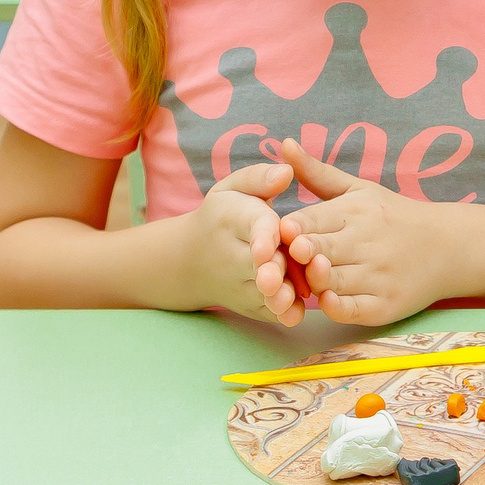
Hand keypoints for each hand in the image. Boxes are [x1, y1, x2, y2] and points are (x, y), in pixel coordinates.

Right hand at [185, 161, 303, 326]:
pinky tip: (294, 314)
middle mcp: (233, 255)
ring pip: (261, 292)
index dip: (261, 237)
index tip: (267, 246)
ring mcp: (240, 284)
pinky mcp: (250, 305)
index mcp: (233, 220)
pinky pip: (265, 311)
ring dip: (276, 296)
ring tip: (288, 299)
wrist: (191, 259)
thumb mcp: (234, 188)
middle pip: (256, 263)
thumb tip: (286, 171)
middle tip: (278, 276)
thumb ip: (259, 178)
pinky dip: (279, 313)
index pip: (251, 227)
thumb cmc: (224, 215)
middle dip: (269, 270)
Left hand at [277, 144, 452, 326]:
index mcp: (356, 211)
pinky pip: (351, 309)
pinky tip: (324, 299)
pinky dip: (334, 306)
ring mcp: (378, 274)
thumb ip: (316, 172)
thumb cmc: (392, 216)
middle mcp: (368, 241)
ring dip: (309, 282)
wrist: (449, 247)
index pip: (308, 221)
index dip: (286, 231)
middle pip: (316, 251)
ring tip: (295, 283)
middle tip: (271, 263)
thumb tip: (283, 144)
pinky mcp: (385, 304)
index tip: (273, 237)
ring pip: (331, 281)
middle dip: (294, 257)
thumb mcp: (359, 189)